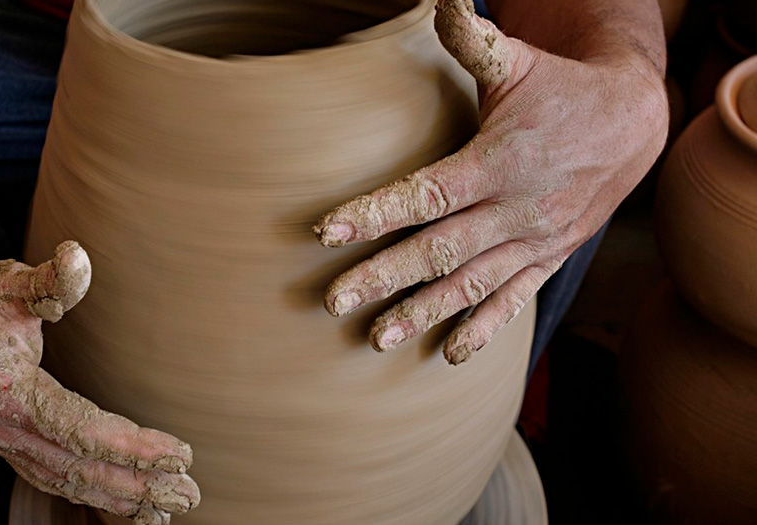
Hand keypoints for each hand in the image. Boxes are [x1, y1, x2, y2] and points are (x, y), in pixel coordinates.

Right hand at [0, 241, 198, 524]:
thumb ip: (48, 280)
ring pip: (64, 481)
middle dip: (137, 487)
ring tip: (162, 512)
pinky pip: (47, 476)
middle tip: (189, 495)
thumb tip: (79, 256)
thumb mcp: (3, 281)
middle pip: (80, 470)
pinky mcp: (0, 439)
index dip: (134, 448)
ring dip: (115, 498)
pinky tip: (115, 497)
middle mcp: (3, 428)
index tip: (181, 455)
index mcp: (10, 393)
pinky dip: (86, 492)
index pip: (85, 432)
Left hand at [314, 0, 667, 363]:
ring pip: (472, 284)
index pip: (427, 194)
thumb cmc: (560, 89)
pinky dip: (482, 327)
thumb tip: (440, 1)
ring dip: (423, 312)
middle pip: (440, 250)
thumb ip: (475, 42)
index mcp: (498, 162)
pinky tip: (449, 354)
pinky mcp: (548, 258)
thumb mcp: (518, 63)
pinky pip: (513, 300)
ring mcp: (534, 240)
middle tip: (333, 301)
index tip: (326, 231)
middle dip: (384, 277)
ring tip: (377, 339)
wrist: (633, 123)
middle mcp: (515, 209)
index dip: (376, 213)